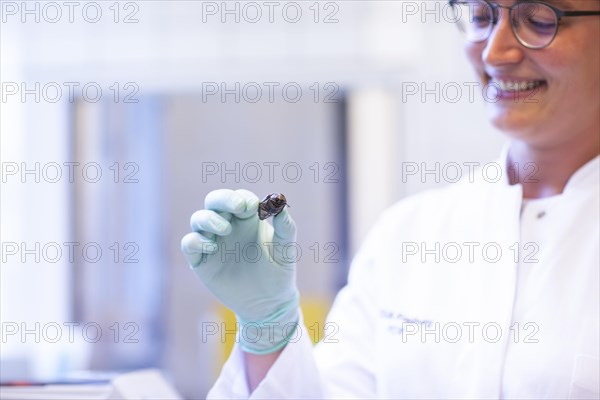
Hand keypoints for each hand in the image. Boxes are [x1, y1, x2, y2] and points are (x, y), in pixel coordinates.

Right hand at [181, 189, 298, 353]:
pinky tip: (212, 247)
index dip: (244, 198)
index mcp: (247, 219)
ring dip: (209, 219)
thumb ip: (286, 227)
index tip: (253, 207)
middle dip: (223, 198)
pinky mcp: (202, 261)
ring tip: (225, 229)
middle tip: (237, 206)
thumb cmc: (278, 272)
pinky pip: (190, 243)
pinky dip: (196, 240)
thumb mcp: (286, 250)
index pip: (239, 198)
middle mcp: (227, 226)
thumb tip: (281, 205)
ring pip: (198, 219)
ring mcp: (212, 242)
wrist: (268, 303)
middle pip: (214, 201)